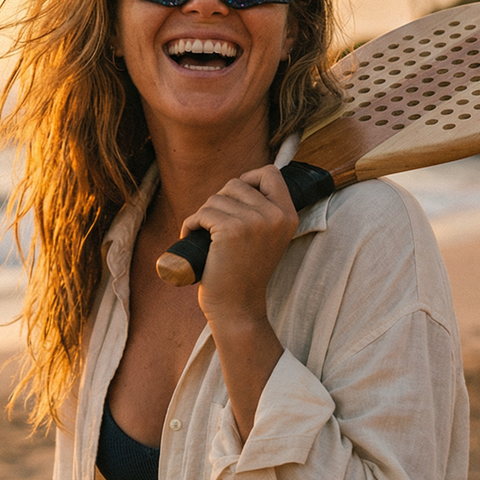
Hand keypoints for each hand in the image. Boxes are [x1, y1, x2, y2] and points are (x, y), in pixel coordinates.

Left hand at [181, 164, 297, 324]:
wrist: (238, 307)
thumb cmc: (245, 273)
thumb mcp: (266, 237)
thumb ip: (264, 212)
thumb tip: (241, 181)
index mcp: (288, 215)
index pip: (270, 172)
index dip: (249, 178)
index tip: (235, 200)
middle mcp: (275, 215)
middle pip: (236, 183)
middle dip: (220, 202)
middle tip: (216, 227)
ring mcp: (254, 221)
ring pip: (216, 198)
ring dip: (204, 215)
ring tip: (205, 237)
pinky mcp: (230, 229)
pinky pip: (202, 213)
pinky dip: (190, 225)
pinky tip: (192, 239)